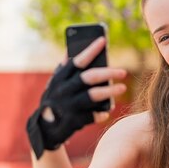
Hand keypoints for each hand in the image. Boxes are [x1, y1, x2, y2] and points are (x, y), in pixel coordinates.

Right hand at [27, 37, 126, 158]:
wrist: (45, 127)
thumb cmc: (56, 99)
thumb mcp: (57, 82)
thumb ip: (65, 67)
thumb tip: (70, 48)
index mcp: (60, 77)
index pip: (77, 60)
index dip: (90, 50)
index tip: (103, 40)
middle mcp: (63, 89)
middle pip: (89, 77)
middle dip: (108, 72)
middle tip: (123, 72)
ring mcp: (68, 105)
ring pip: (92, 96)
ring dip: (109, 91)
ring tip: (123, 88)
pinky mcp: (73, 120)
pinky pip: (92, 116)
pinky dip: (100, 113)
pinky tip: (106, 112)